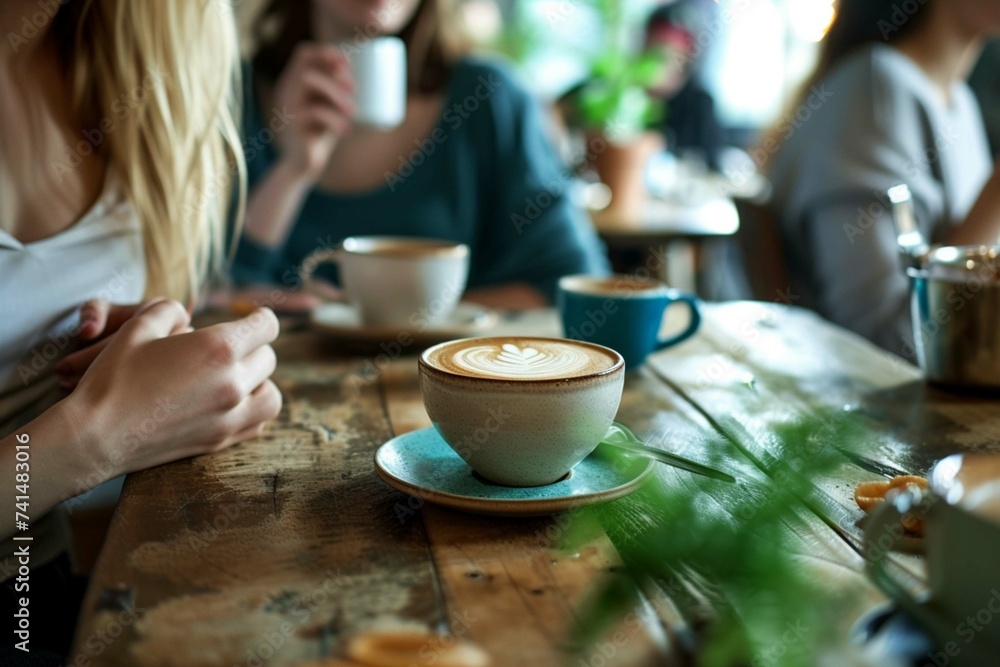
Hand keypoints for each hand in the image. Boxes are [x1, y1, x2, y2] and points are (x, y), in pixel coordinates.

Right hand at [63, 299, 281, 479]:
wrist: (95, 436)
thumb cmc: (112, 378)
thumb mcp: (138, 327)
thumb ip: (170, 310)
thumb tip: (186, 313)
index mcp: (217, 348)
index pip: (266, 326)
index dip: (259, 318)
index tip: (252, 319)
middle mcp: (232, 383)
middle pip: (268, 358)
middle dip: (254, 348)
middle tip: (233, 347)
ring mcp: (229, 416)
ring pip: (271, 394)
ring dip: (260, 382)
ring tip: (238, 377)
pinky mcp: (219, 440)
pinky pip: (258, 422)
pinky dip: (253, 410)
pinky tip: (231, 404)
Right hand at [273, 43, 355, 179]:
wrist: (303, 165)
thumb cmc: (319, 133)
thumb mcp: (329, 107)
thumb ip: (334, 88)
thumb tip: (346, 70)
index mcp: (293, 83)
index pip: (303, 54)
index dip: (326, 52)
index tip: (347, 63)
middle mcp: (286, 91)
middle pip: (309, 64)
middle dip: (336, 76)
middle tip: (354, 93)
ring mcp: (287, 106)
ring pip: (307, 79)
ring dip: (335, 91)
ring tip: (352, 112)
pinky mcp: (292, 125)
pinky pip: (314, 111)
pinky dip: (335, 119)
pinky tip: (346, 131)